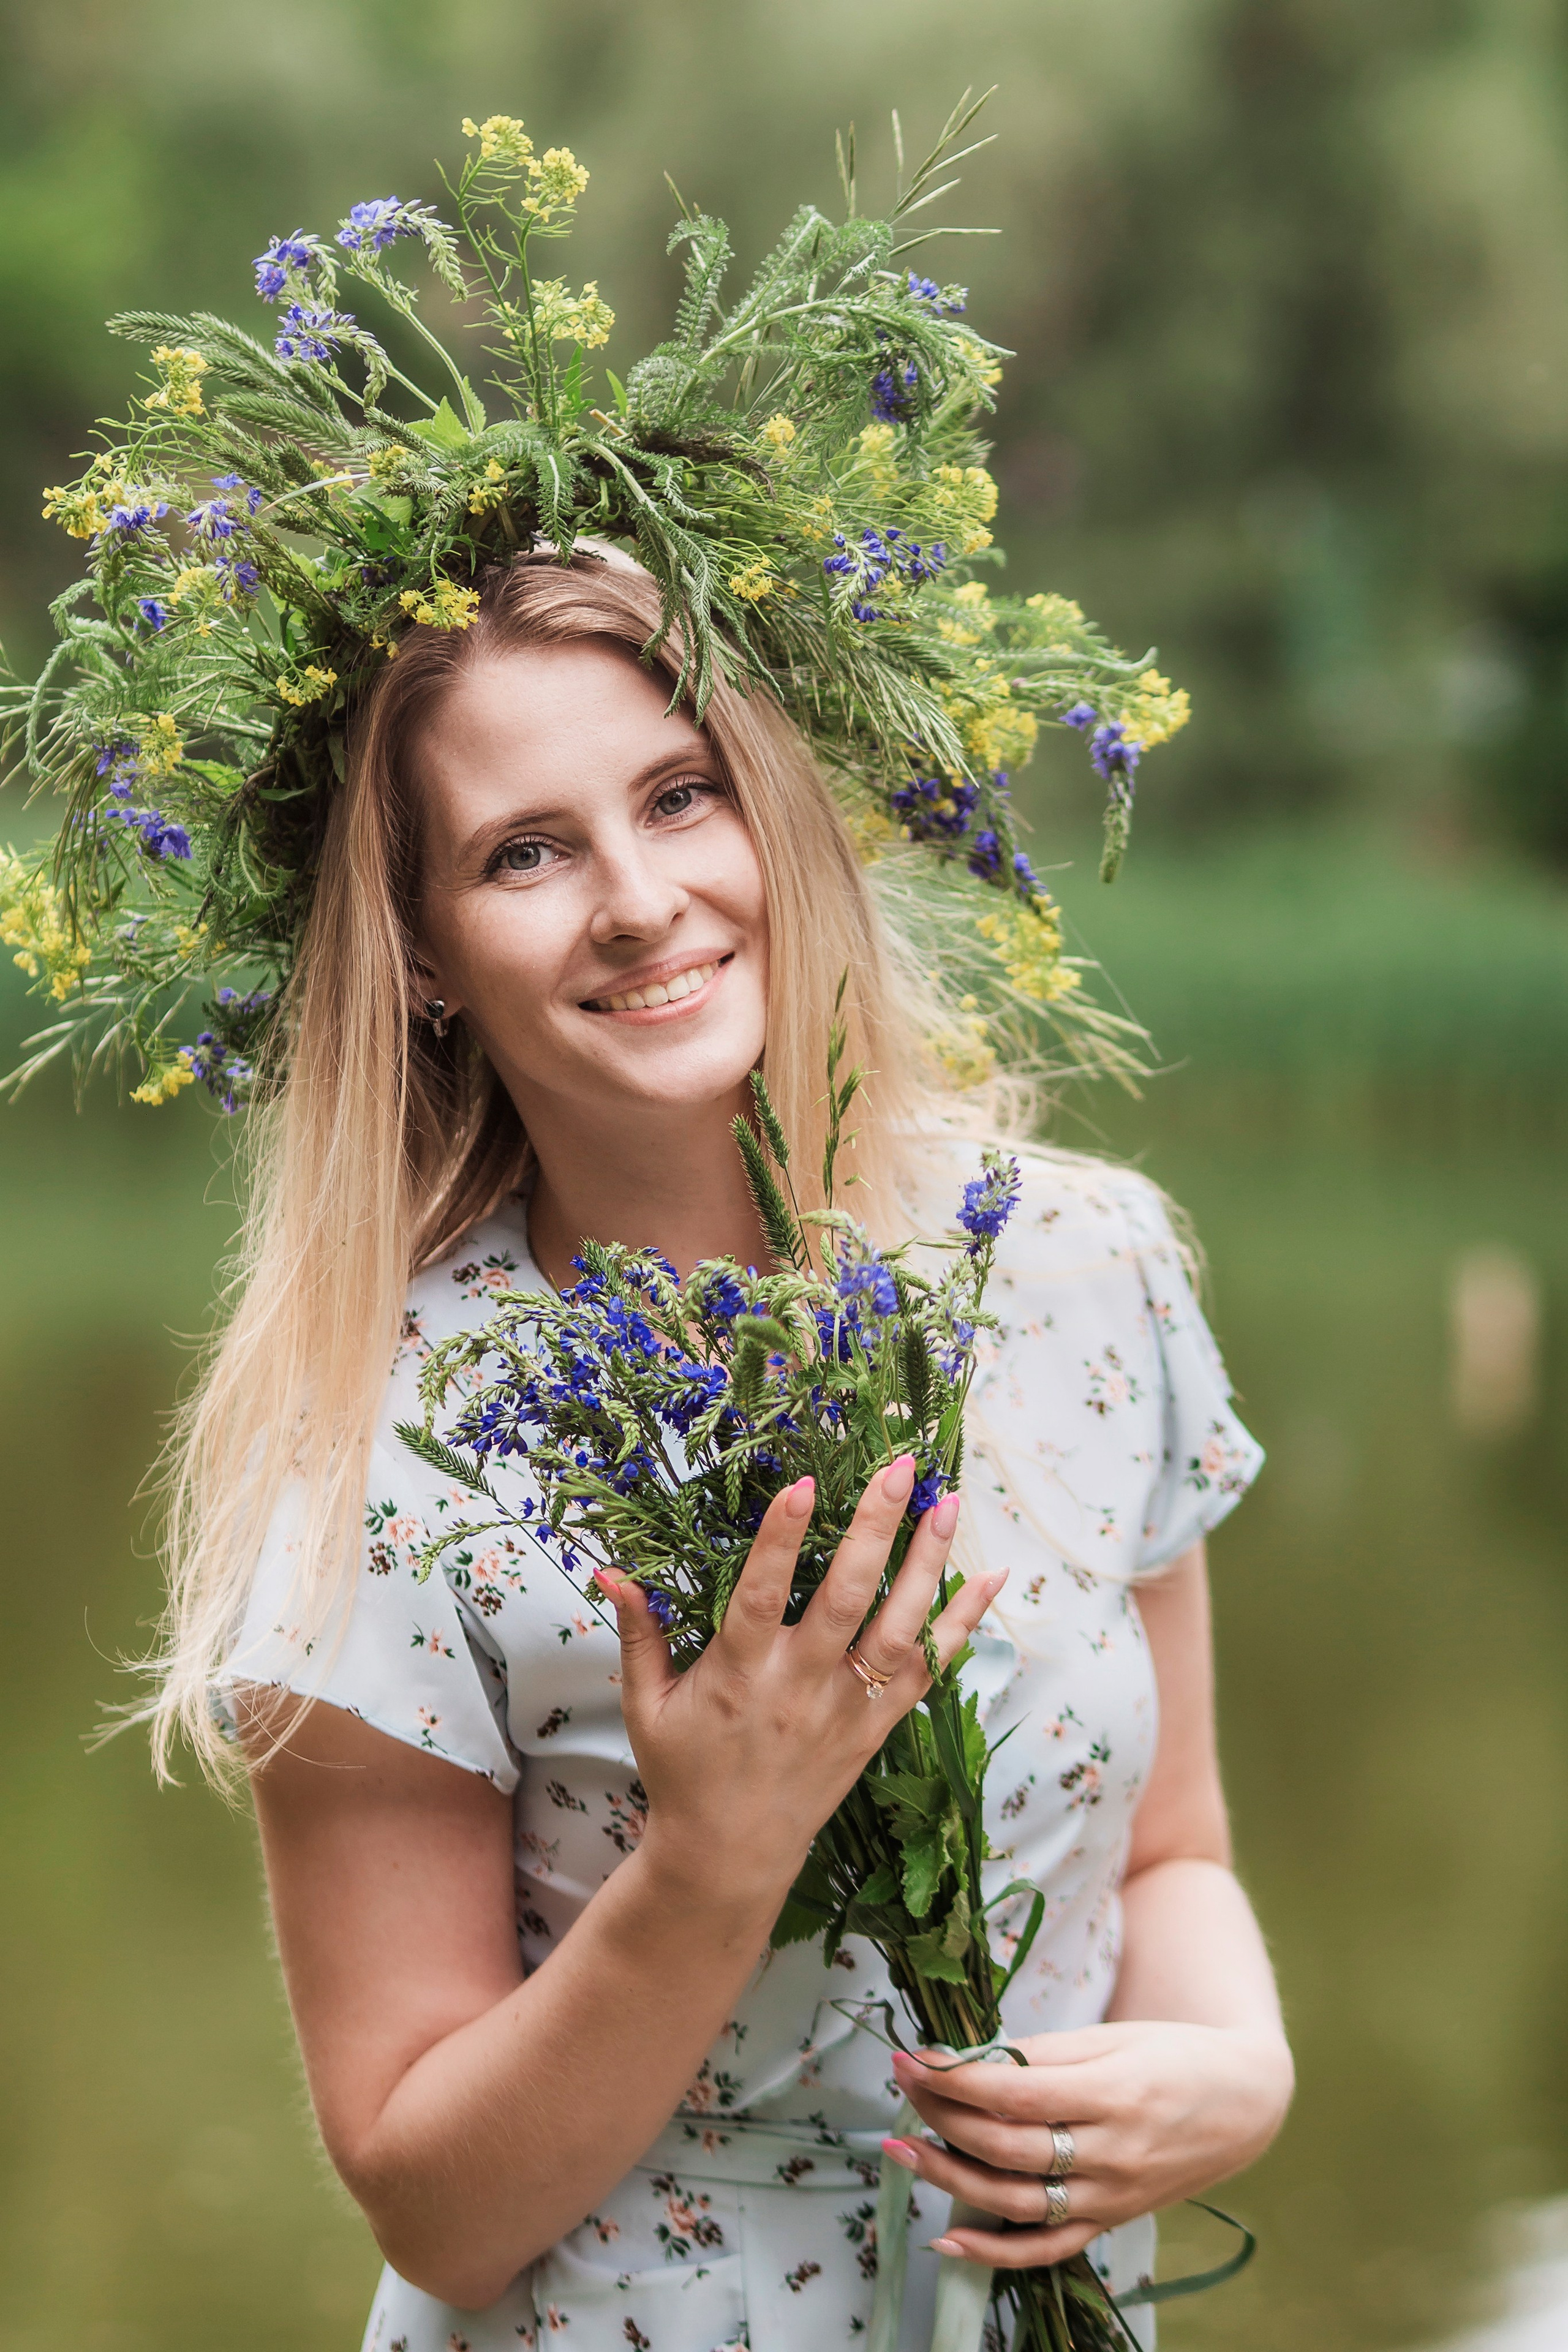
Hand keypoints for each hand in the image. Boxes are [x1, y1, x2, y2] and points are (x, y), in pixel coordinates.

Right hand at [597, 1457, 1004, 1922]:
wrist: (728, 1857)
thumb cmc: (683, 1771)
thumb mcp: (646, 1704)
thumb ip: (639, 1633)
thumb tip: (613, 1568)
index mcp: (739, 1676)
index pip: (760, 1596)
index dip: (780, 1541)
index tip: (803, 1484)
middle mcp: (800, 1688)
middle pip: (845, 1600)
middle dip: (875, 1530)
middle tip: (900, 1468)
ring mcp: (847, 1709)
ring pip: (899, 1630)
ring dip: (928, 1564)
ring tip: (950, 1503)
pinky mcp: (878, 1728)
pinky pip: (930, 1671)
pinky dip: (963, 1624)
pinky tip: (992, 1577)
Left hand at [886, 2020, 1293, 2267]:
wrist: (1243, 2104)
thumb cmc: (1173, 2055)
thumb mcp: (1112, 2037)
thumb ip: (1042, 2053)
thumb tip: (970, 2063)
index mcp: (1114, 2093)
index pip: (1015, 2094)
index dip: (956, 2078)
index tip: (913, 2057)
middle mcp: (1112, 2153)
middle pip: (1008, 2145)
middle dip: (943, 2115)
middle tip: (903, 2085)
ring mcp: (1110, 2196)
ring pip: (1017, 2200)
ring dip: (950, 2176)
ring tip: (901, 2148)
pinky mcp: (1110, 2223)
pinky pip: (1046, 2247)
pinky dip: (993, 2252)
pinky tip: (946, 2237)